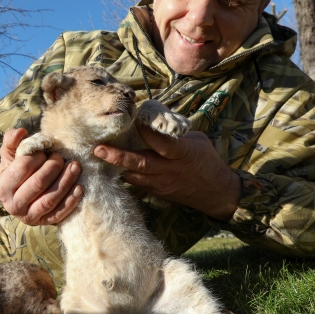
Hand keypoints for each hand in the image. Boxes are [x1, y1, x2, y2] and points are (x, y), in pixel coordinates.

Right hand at [0, 128, 82, 224]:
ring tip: (75, 167)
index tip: (44, 151)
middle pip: (38, 184)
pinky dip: (71, 200)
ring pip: (50, 200)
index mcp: (3, 187)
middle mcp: (14, 205)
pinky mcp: (45, 222)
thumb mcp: (11, 157)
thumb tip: (21, 132)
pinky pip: (60, 213)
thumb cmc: (16, 171)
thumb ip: (12, 141)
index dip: (36, 157)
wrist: (19, 196)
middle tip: (61, 158)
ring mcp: (30, 217)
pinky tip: (79, 187)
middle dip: (53, 168)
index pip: (22, 168)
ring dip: (66, 182)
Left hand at [93, 124, 240, 220]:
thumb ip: (175, 134)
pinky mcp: (157, 192)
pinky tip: (112, 167)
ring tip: (98, 157)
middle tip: (98, 149)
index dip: (146, 131)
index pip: (161, 142)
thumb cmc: (207, 161)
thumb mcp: (196, 141)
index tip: (133, 120)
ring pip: (134, 176)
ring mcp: (161, 183)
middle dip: (118, 156)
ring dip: (116, 167)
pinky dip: (125, 174)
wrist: (216, 193)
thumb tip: (155, 121)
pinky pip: (137, 183)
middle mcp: (169, 169)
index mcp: (182, 153)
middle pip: (140, 163)